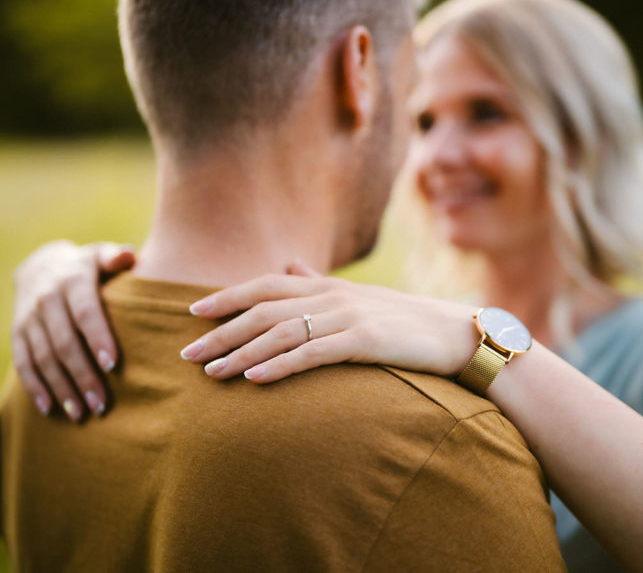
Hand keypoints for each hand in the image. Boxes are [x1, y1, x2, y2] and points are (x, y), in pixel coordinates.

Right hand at [10, 240, 134, 420]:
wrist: (41, 265)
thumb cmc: (88, 266)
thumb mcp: (101, 255)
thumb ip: (117, 257)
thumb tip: (129, 256)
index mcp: (72, 280)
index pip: (85, 312)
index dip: (97, 338)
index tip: (112, 365)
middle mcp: (46, 299)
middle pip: (64, 343)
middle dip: (82, 375)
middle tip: (100, 405)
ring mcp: (28, 317)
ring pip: (43, 358)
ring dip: (61, 388)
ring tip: (80, 414)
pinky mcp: (16, 333)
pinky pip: (22, 363)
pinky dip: (34, 387)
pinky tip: (49, 409)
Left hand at [181, 259, 479, 383]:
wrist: (455, 334)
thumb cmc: (404, 319)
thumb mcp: (358, 298)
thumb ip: (319, 282)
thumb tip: (289, 264)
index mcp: (327, 285)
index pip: (266, 284)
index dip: (228, 296)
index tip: (192, 311)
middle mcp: (331, 295)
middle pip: (263, 309)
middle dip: (221, 331)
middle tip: (187, 354)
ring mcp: (348, 317)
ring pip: (281, 332)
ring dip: (241, 353)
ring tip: (211, 373)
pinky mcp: (365, 341)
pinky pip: (313, 353)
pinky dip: (280, 365)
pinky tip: (255, 379)